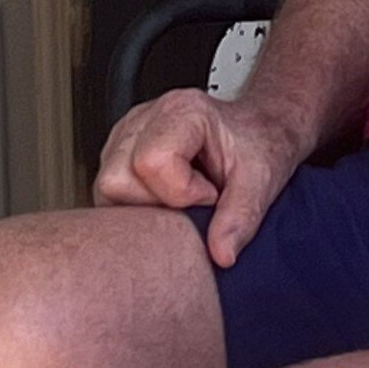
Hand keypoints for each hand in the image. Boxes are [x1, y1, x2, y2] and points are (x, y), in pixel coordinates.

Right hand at [94, 91, 304, 265]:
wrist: (258, 131)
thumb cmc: (258, 146)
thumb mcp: (261, 181)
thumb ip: (241, 217)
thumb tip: (221, 254)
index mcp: (181, 113)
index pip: (151, 163)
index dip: (181, 194)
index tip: (210, 195)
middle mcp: (144, 119)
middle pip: (116, 180)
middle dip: (155, 206)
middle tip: (194, 201)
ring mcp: (125, 135)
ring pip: (107, 189)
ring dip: (144, 207)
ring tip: (181, 197)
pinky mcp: (118, 154)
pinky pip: (110, 192)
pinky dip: (138, 205)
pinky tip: (166, 197)